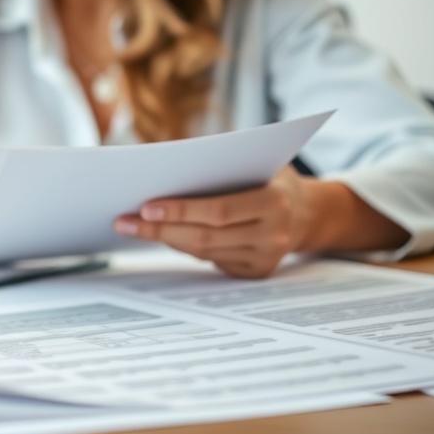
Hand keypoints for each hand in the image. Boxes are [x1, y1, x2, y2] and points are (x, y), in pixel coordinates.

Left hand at [113, 166, 312, 277]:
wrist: (308, 212)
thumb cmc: (269, 176)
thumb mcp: (254, 160)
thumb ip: (219, 162)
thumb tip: (162, 166)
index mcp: (275, 202)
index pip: (219, 210)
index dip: (180, 210)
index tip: (145, 206)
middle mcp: (274, 235)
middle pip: (206, 236)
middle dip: (160, 230)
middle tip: (125, 221)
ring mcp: (265, 259)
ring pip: (204, 252)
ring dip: (165, 240)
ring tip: (133, 227)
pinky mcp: (255, 273)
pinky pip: (211, 261)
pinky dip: (183, 247)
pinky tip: (161, 235)